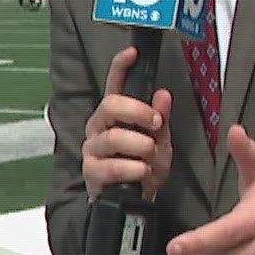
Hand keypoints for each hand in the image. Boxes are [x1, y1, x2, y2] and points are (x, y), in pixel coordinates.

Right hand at [81, 46, 173, 202]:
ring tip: (150, 158)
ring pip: (114, 137)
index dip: (120, 66)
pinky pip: (113, 165)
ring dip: (140, 147)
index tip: (132, 52)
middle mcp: (99, 127)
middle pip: (110, 105)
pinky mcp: (91, 171)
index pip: (114, 84)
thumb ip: (161, 120)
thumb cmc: (143, 167)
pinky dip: (134, 169)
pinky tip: (142, 173)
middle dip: (137, 111)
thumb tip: (163, 94)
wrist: (132, 202)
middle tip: (155, 122)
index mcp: (115, 115)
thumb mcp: (160, 143)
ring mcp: (92, 148)